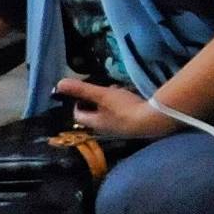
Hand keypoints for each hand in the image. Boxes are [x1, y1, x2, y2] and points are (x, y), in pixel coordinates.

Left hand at [55, 74, 171, 141]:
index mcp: (96, 123)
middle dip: (95, 100)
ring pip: (110, 113)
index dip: (77, 103)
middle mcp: (107, 129)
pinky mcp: (135, 126)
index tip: (81, 92)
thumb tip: (59, 84)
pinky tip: (131, 96)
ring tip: (116, 89)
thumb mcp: (102, 95)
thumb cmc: (125, 108)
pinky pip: (124, 114)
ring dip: (110, 101)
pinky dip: (123, 104)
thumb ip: (82, 89)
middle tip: (101, 88)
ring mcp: (121, 129)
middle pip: (95, 114)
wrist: (154, 120)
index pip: (79, 115)